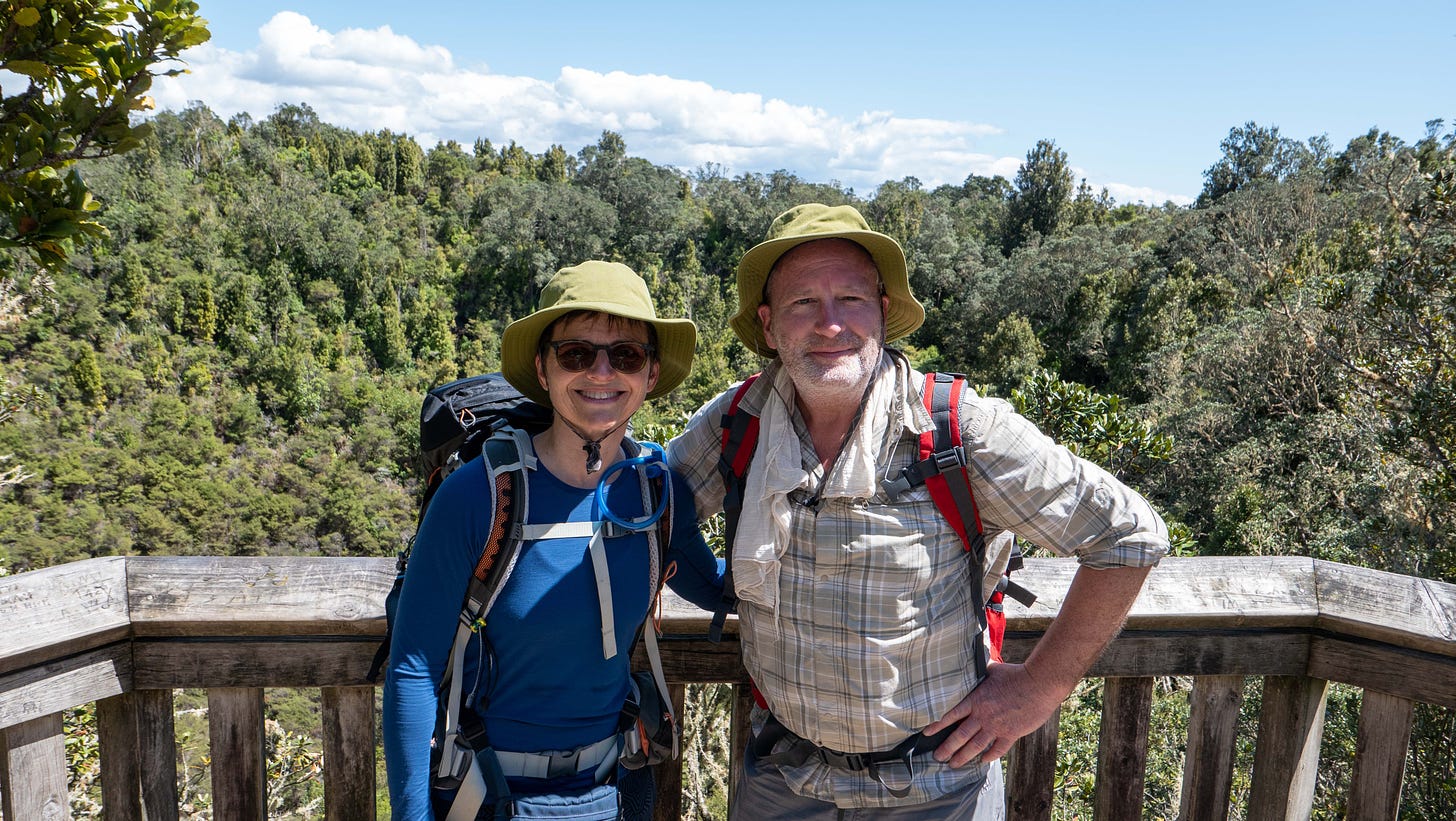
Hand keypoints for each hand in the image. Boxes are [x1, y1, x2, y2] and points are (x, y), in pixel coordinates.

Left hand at [921, 662, 1064, 768]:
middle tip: (938, 757)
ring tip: (954, 764)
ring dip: (963, 757)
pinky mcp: (1011, 734)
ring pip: (975, 746)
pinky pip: (997, 749)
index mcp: (976, 700)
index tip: (926, 734)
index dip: (937, 725)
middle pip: (960, 736)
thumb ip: (980, 672)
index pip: (951, 715)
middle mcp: (983, 716)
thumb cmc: (1016, 674)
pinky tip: (982, 760)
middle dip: (947, 748)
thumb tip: (971, 664)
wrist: (1039, 685)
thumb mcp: (993, 670)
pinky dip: (989, 756)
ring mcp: (997, 727)